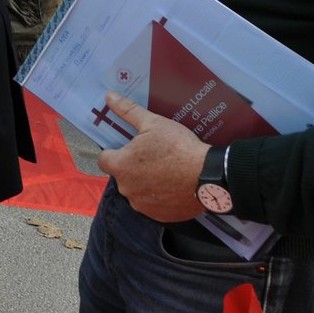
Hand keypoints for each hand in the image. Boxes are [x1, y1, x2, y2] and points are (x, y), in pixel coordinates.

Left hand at [96, 91, 207, 222]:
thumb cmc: (178, 148)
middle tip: (153, 157)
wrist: (209, 176)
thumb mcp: (154, 123)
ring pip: (137, 191)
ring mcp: (142, 205)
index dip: (114, 152)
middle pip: (122, 175)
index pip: (104, 159)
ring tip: (166, 171)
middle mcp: (126, 189)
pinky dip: (159, 197)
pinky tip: (174, 186)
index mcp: (121, 166)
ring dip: (145, 183)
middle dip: (133, 167)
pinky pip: (152, 205)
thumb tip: (109, 96)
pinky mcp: (159, 216)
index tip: (129, 148)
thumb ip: (128, 111)